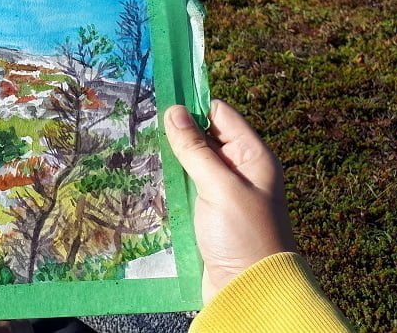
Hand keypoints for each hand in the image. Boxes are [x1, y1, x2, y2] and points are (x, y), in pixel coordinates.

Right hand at [164, 99, 295, 302]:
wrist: (251, 293)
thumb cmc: (244, 236)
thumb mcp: (219, 188)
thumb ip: (195, 149)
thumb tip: (174, 111)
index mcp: (253, 156)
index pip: (220, 115)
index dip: (193, 108)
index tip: (161, 104)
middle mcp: (240, 170)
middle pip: (204, 138)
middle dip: (178, 135)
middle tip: (146, 129)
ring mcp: (224, 193)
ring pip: (192, 163)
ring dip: (172, 161)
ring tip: (144, 154)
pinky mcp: (209, 214)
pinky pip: (187, 188)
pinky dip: (172, 184)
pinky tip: (152, 181)